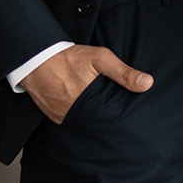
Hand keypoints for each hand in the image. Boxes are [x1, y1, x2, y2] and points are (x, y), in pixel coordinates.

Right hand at [23, 45, 152, 122]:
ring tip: (103, 118)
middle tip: (119, 123)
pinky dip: (79, 118)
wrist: (34, 58)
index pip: (110, 121)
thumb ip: (123, 72)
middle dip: (107, 123)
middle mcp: (73, 115)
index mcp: (88, 103)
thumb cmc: (68, 57)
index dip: (120, 122)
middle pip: (97, 125)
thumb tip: (148, 83)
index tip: (131, 125)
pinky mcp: (53, 117)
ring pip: (83, 124)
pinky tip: (85, 112)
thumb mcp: (100, 58)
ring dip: (92, 121)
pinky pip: (70, 121)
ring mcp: (61, 117)